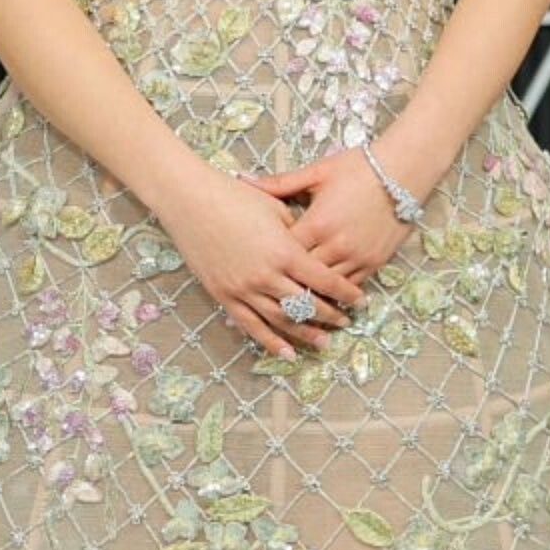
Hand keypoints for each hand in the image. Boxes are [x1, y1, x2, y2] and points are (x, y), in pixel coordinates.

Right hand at [160, 171, 364, 358]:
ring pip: (282, 320)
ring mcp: (243, 289)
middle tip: (346, 322)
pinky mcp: (224, 295)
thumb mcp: (276, 208)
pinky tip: (287, 353)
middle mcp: (267, 276)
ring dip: (305, 333)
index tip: (359, 301)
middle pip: (306, 304)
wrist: (190, 199)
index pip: (324, 280)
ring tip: (324, 342)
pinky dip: (270, 341)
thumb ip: (298, 233)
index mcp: (285, 252)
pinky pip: (251, 325)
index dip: (345, 293)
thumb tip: (312, 250)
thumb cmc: (235, 196)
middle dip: (330, 315)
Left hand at [248, 149, 410, 288]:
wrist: (403, 171)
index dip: (271, 260)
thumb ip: (279, 184)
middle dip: (287, 284)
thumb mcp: (317, 173)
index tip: (257, 263)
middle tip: (269, 291)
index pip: (285, 253)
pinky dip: (336, 293)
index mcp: (317, 223)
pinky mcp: (374, 263)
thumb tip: (243, 180)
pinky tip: (324, 297)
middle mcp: (336, 246)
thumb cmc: (358, 167)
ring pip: (327, 289)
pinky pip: (350, 287)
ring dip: (311, 295)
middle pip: (303, 278)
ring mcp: (357, 257)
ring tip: (294, 301)